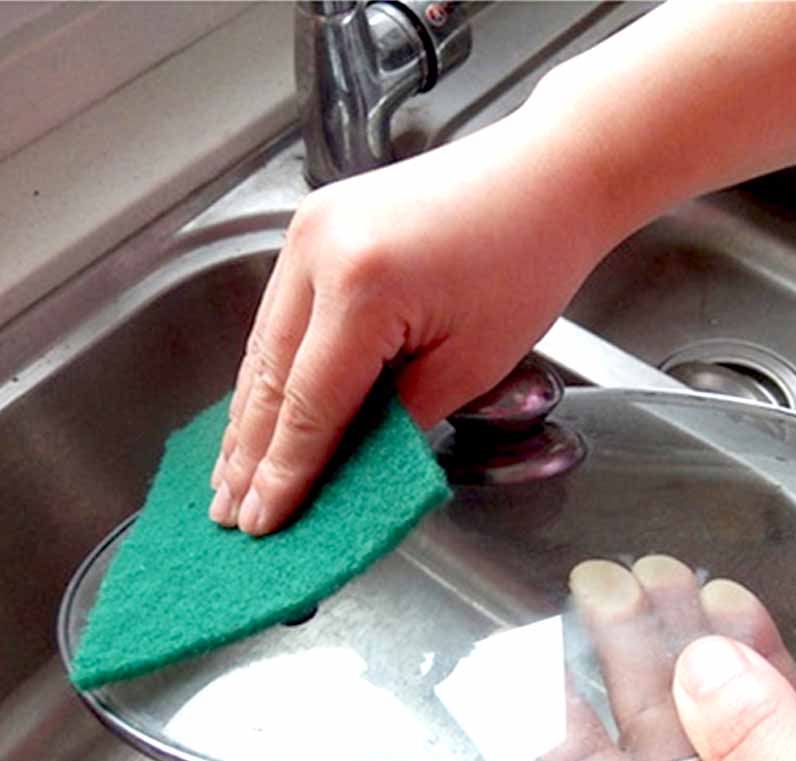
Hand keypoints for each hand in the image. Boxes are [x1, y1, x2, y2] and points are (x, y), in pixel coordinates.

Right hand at [208, 107, 606, 535]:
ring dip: (247, 416)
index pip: (309, 406)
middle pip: (270, 378)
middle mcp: (316, 252)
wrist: (545, 178)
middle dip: (248, 454)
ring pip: (263, 346)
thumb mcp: (470, 365)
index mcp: (361, 288)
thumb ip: (399, 421)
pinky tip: (257, 410)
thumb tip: (347, 465)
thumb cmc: (527, 265)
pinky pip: (280, 315)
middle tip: (227, 514)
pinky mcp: (316, 226)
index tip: (260, 524)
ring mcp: (309, 232)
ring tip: (227, 475)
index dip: (283, 474)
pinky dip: (270, 370)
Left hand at [560, 558, 795, 760]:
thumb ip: (759, 753)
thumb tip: (697, 673)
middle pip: (650, 758)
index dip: (576, 716)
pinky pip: (771, 745)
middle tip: (609, 591)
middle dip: (634, 665)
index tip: (562, 644)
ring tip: (666, 586)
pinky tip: (737, 626)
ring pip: (709, 740)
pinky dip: (759, 681)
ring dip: (693, 658)